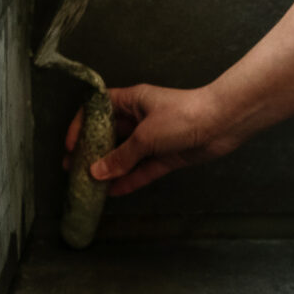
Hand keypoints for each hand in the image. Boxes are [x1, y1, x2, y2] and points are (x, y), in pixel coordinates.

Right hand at [66, 84, 239, 195]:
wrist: (222, 124)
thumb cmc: (181, 118)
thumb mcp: (145, 135)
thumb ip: (121, 156)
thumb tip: (96, 172)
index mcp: (132, 101)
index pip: (98, 109)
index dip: (81, 125)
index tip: (70, 146)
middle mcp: (140, 118)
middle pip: (110, 135)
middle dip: (92, 152)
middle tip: (74, 171)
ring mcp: (154, 138)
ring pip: (126, 155)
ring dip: (110, 170)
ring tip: (90, 186)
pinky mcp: (167, 156)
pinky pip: (143, 169)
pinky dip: (130, 179)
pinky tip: (114, 192)